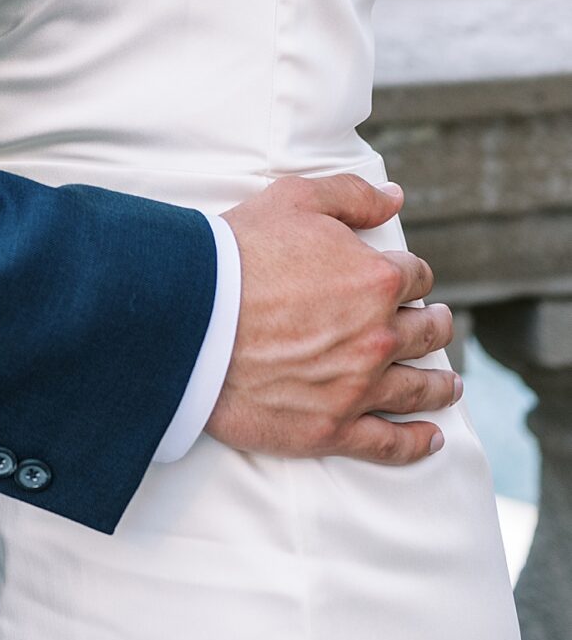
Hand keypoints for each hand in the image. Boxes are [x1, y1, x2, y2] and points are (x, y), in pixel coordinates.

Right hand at [208, 174, 458, 463]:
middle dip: (434, 326)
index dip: (411, 276)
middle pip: (425, 333)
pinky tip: (431, 438)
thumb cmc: (237, 252)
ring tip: (449, 386)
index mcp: (375, 278)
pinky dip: (416, 443)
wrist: (191, 317)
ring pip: (419, 390)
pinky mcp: (333, 429)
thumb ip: (351, 195)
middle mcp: (378, 335)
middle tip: (436, 327)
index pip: (415, 277)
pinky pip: (391, 444)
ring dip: (440, 386)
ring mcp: (358, 387)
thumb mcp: (293, 199)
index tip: (406, 282)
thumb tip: (395, 199)